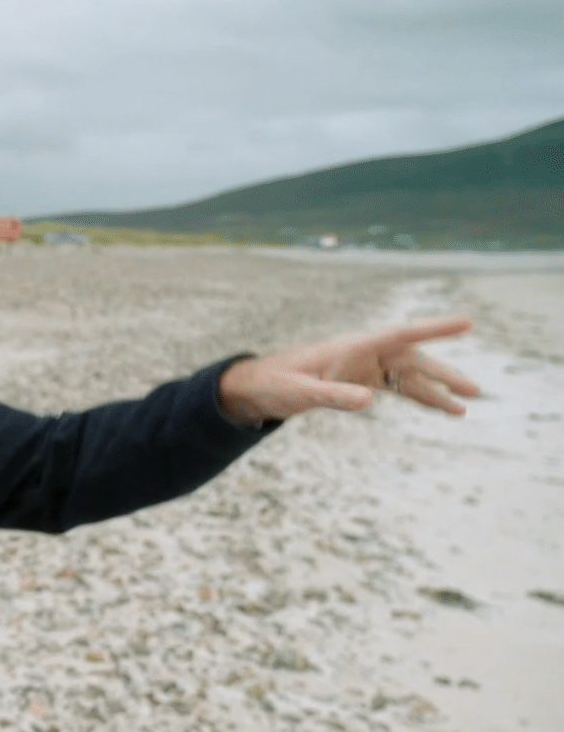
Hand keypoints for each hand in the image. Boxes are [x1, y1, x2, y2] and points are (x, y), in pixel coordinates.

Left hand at [217, 316, 479, 423]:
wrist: (257, 388)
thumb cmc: (277, 385)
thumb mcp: (302, 393)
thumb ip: (332, 395)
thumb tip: (368, 399)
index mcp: (352, 347)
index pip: (401, 333)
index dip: (434, 328)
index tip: (465, 322)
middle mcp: (363, 353)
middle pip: (412, 359)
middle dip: (443, 374)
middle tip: (473, 391)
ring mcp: (364, 366)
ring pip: (408, 375)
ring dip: (435, 390)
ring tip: (463, 409)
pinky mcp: (361, 379)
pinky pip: (397, 385)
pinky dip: (418, 395)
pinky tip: (440, 407)